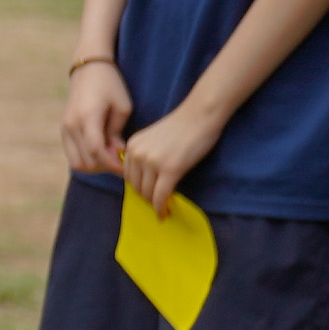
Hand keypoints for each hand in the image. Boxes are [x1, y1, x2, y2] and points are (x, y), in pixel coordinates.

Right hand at [57, 60, 130, 175]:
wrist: (89, 70)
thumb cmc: (111, 86)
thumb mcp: (122, 107)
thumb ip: (117, 133)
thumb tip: (117, 154)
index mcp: (88, 117)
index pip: (96, 151)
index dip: (112, 164)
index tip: (126, 169)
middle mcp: (72, 125)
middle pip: (86, 162)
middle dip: (105, 167)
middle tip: (121, 161)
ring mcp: (65, 128)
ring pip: (77, 163)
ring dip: (94, 165)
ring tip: (110, 157)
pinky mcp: (64, 130)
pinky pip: (73, 155)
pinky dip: (86, 159)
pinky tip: (101, 151)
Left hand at [113, 101, 216, 216]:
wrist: (200, 116)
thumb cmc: (182, 127)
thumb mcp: (154, 140)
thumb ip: (146, 155)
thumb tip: (146, 180)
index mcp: (132, 145)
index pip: (129, 174)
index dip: (138, 187)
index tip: (147, 194)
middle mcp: (137, 153)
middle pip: (136, 185)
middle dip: (145, 197)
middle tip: (156, 204)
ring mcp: (152, 162)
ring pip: (147, 192)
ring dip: (154, 203)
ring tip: (162, 208)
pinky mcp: (170, 169)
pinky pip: (160, 195)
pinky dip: (161, 207)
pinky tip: (164, 213)